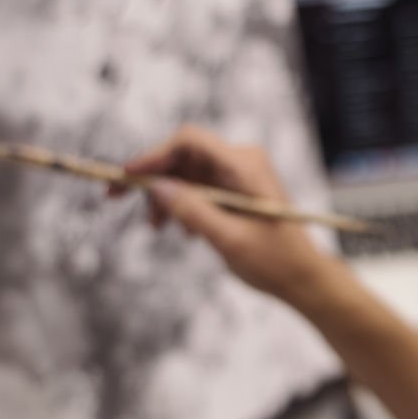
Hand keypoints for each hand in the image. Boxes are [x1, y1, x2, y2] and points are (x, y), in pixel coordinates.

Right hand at [110, 126, 332, 300]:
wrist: (303, 277)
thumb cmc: (275, 260)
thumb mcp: (231, 240)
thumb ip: (194, 212)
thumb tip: (157, 188)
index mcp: (245, 166)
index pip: (190, 142)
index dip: (154, 155)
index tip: (126, 176)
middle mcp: (241, 163)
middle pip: (183, 155)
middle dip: (151, 176)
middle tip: (114, 197)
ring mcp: (238, 176)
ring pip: (186, 173)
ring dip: (165, 195)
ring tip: (155, 227)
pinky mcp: (235, 192)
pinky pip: (198, 188)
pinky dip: (182, 204)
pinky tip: (182, 231)